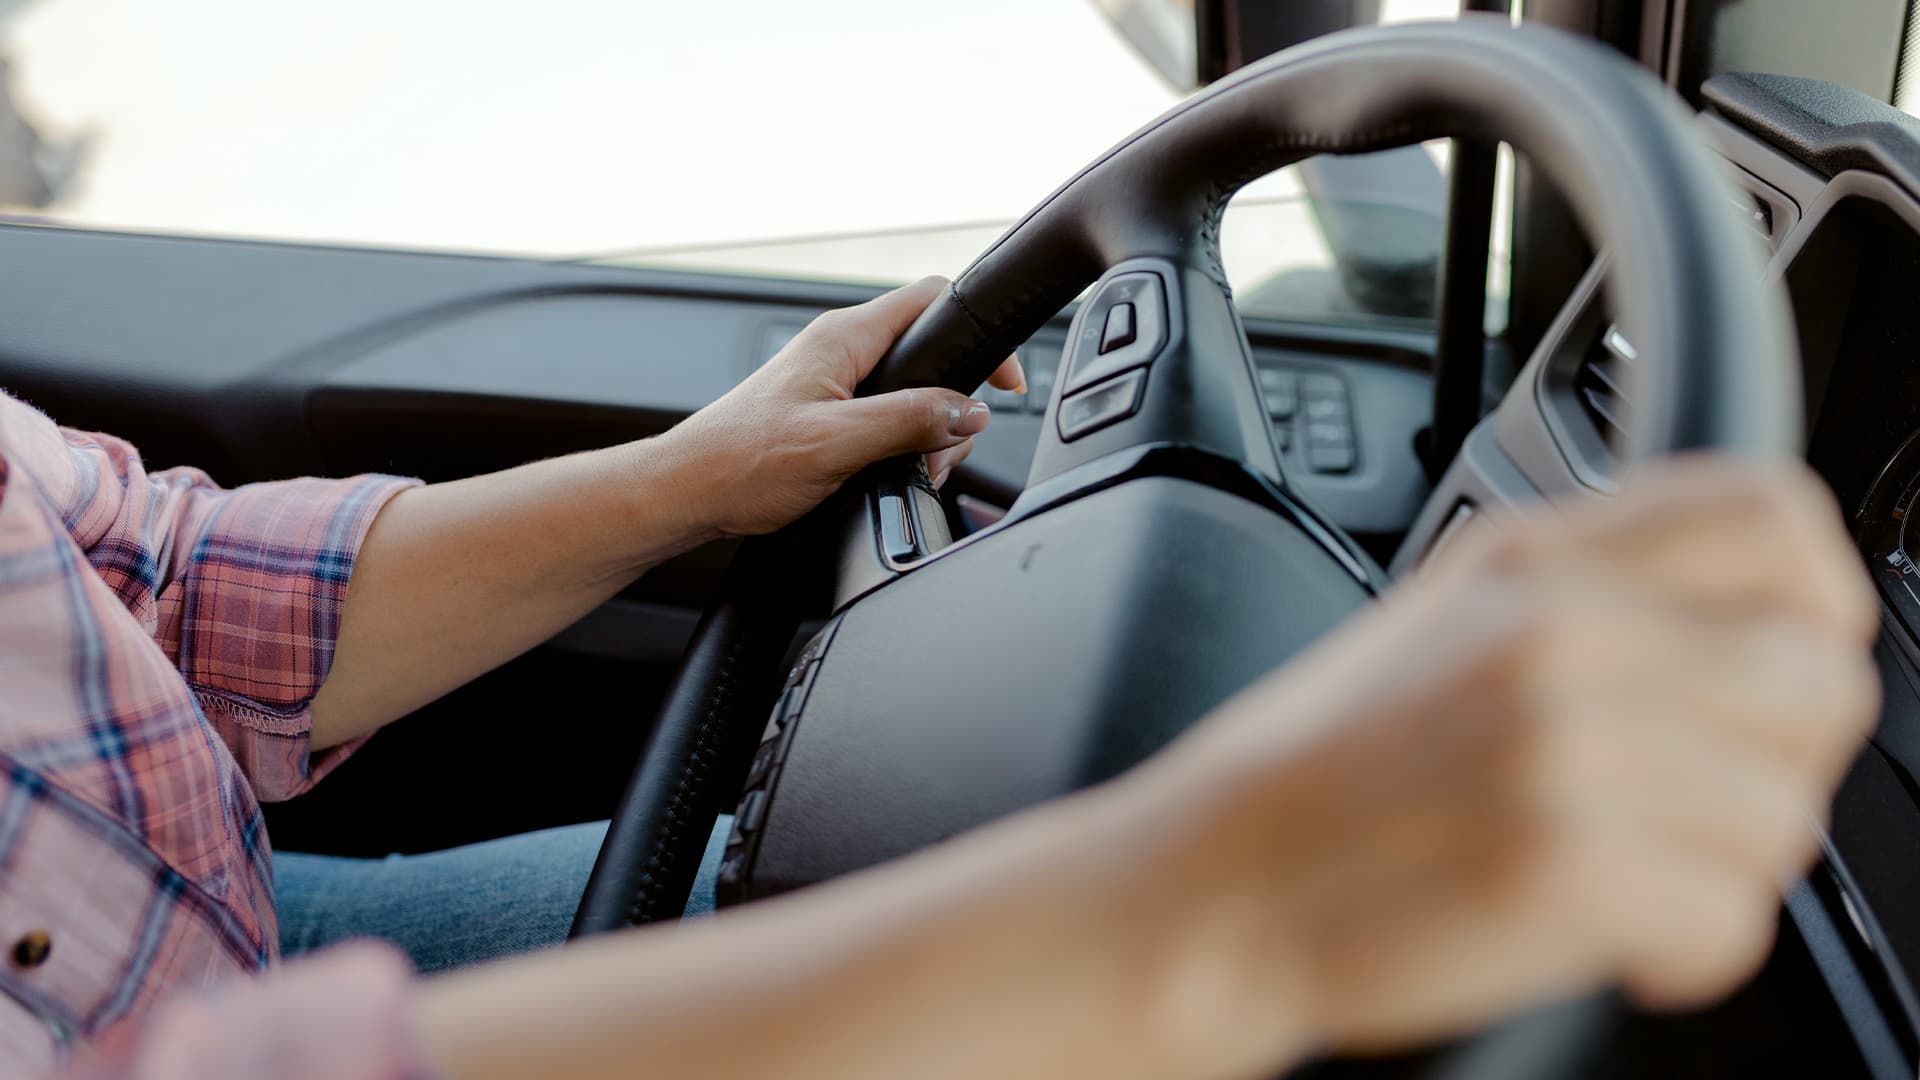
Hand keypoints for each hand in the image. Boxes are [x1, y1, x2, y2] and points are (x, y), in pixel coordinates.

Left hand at [658, 277, 1023, 538]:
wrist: (687, 492)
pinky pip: (886, 414)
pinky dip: (902, 443)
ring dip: (927, 431)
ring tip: (915, 469)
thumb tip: (969, 411)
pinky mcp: (827, 411)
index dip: (978, 334)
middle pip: (930, 353)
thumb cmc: (739, 462)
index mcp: (843, 337)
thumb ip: (908, 422)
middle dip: (953, 403)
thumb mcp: (837, 444)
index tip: (1003, 381)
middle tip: (943, 449)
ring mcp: (833, 380)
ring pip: (911, 390)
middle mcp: (840, 350)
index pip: (932, 300)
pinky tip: (891, 472)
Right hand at [1122, 458, 1878, 1070]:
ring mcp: (1562, 742)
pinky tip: (1609, 938)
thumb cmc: (1324, 777)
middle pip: (1819, 681)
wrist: (1211, 885)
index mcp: (1531, 560)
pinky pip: (1732, 921)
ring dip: (1722, 872)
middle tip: (1690, 803)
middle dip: (1778, 766)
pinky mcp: (1563, 862)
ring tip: (1622, 874)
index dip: (1814, 604)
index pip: (1776, 516)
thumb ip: (1598, 595)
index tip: (1775, 670)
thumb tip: (1765, 622)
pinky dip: (1685, 955)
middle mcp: (1558, 632)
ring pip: (1784, 819)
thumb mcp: (1447, 623)